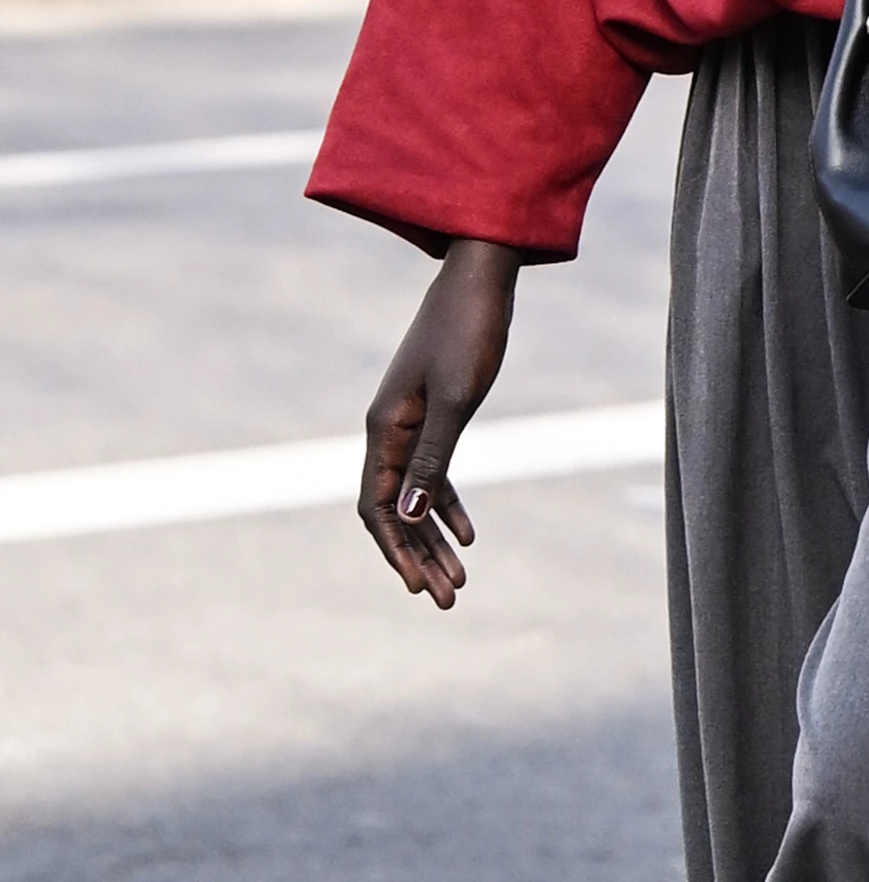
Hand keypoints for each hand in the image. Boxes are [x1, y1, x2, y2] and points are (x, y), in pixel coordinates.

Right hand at [360, 240, 518, 608]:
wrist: (480, 280)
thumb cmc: (468, 334)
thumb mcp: (455, 400)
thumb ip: (431, 458)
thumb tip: (407, 518)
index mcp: (384, 430)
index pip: (376, 507)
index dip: (394, 550)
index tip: (416, 587)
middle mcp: (388, 431)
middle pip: (395, 511)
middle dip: (418, 558)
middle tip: (446, 600)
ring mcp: (409, 423)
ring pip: (414, 498)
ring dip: (433, 541)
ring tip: (459, 582)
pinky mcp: (433, 414)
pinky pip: (432, 474)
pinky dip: (446, 505)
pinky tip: (469, 534)